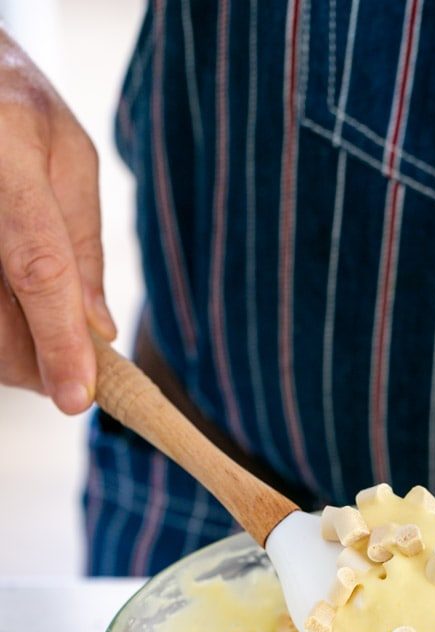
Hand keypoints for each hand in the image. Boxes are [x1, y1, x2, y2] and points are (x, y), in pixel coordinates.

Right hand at [0, 29, 114, 412]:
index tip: (77, 398)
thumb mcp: (68, 154)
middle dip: (39, 365)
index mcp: (7, 159)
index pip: (36, 268)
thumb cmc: (11, 102)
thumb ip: (82, 245)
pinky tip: (11, 313)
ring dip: (13, 357)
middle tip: (74, 374)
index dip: (58, 341)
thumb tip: (98, 331)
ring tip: (44, 339)